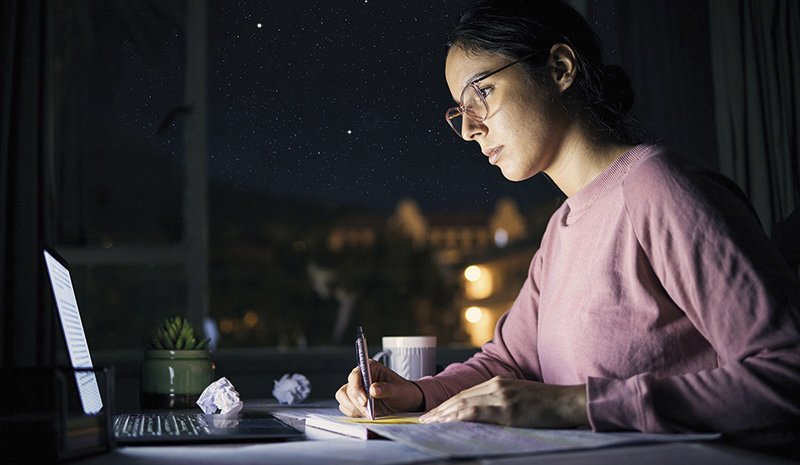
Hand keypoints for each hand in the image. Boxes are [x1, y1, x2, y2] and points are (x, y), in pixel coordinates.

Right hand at [335, 359, 424, 417]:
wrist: (406, 402)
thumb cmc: (403, 392)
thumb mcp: (398, 391)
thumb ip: (386, 389)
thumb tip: (373, 389)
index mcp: (370, 368)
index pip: (355, 375)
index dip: (357, 388)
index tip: (365, 401)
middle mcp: (361, 377)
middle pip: (347, 389)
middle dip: (357, 402)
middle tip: (370, 411)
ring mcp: (356, 389)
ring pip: (343, 398)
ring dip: (354, 408)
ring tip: (369, 413)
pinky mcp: (354, 400)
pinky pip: (346, 407)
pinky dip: (354, 413)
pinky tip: (366, 414)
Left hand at [419, 376, 588, 427]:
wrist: (569, 401)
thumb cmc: (547, 403)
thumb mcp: (519, 396)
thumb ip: (500, 401)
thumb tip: (481, 415)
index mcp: (498, 382)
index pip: (465, 394)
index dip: (447, 404)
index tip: (433, 414)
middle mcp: (497, 386)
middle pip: (460, 398)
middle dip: (440, 410)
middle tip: (423, 420)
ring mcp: (502, 397)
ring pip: (464, 405)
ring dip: (444, 415)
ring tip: (429, 424)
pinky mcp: (509, 410)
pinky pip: (478, 413)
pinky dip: (460, 417)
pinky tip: (449, 423)